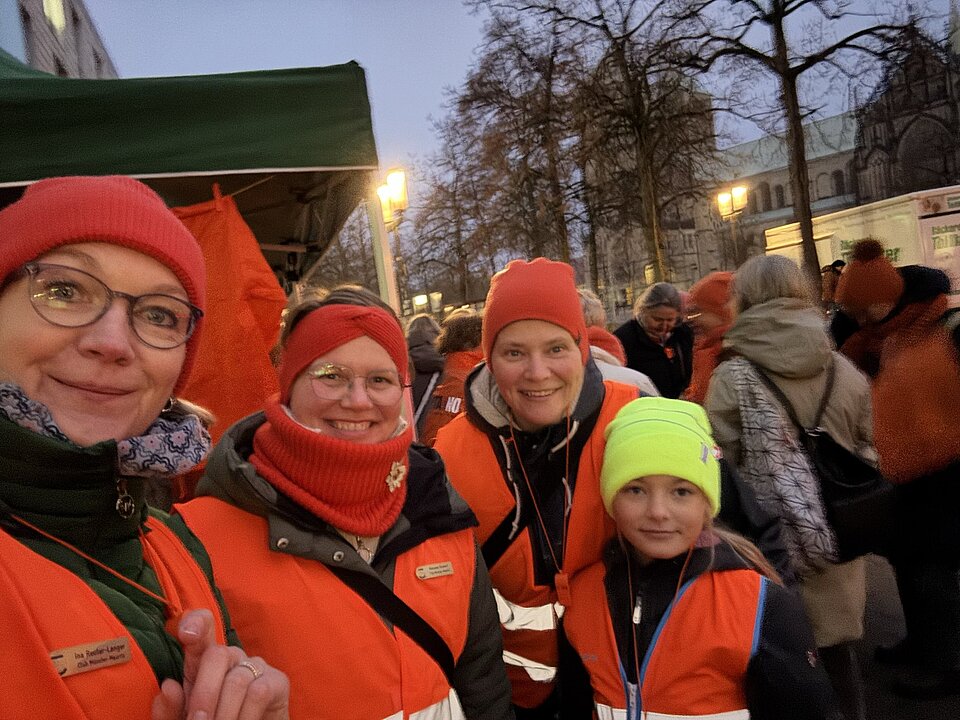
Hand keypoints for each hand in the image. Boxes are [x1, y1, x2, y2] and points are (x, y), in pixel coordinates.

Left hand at [151, 609, 289, 719]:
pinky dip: (244, 717)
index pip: (201, 631)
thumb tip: (169, 687)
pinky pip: (258, 693)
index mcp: (202, 662)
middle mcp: (230, 657)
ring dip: (223, 714)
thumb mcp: (186, 718)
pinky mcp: (277, 680)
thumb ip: (172, 709)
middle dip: (204, 693)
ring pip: (236, 681)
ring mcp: (255, 666)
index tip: (186, 633)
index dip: (195, 623)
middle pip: (216, 655)